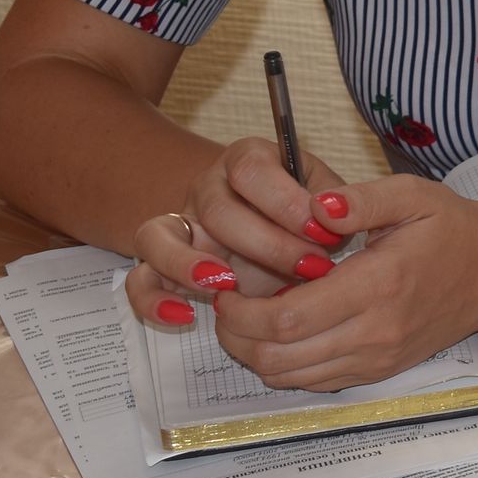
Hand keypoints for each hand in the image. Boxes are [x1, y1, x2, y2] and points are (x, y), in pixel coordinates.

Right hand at [125, 139, 350, 330]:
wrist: (276, 230)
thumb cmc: (307, 213)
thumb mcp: (329, 198)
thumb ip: (338, 200)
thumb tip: (334, 213)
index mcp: (248, 161)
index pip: (252, 171)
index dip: (287, 202)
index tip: (323, 231)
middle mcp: (206, 189)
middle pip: (217, 210)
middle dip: (266, 244)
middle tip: (308, 269)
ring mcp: (179, 227)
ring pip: (157, 236)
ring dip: (188, 263)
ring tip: (227, 285)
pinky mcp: (162, 267)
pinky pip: (140, 280)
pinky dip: (154, 300)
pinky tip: (186, 316)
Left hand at [203, 173, 477, 390]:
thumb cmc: (450, 229)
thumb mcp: (413, 195)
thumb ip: (362, 198)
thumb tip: (316, 206)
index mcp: (380, 283)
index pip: (289, 317)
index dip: (243, 310)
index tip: (228, 287)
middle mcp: (376, 331)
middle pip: (278, 355)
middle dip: (236, 334)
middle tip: (228, 303)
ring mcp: (377, 358)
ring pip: (289, 376)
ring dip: (253, 353)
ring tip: (248, 318)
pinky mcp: (377, 372)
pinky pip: (313, 383)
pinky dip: (283, 364)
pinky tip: (282, 333)